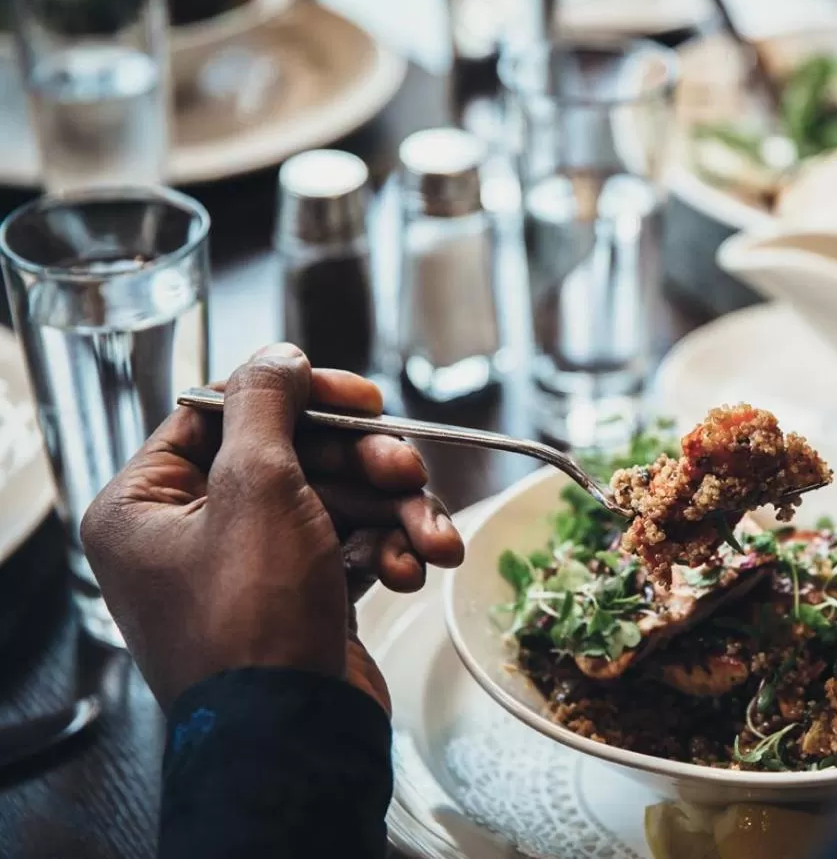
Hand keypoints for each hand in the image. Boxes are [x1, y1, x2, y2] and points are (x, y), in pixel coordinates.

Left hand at [81, 344, 464, 712]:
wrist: (297, 735)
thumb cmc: (255, 621)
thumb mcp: (258, 487)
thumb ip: (266, 406)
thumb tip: (275, 356)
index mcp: (148, 506)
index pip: (222, 415)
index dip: (298, 398)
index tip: (360, 397)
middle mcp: (192, 535)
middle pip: (295, 457)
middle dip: (367, 465)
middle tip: (408, 465)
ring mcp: (250, 571)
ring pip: (337, 502)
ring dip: (395, 511)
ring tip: (432, 535)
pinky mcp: (301, 599)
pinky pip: (350, 547)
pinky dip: (389, 552)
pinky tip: (413, 570)